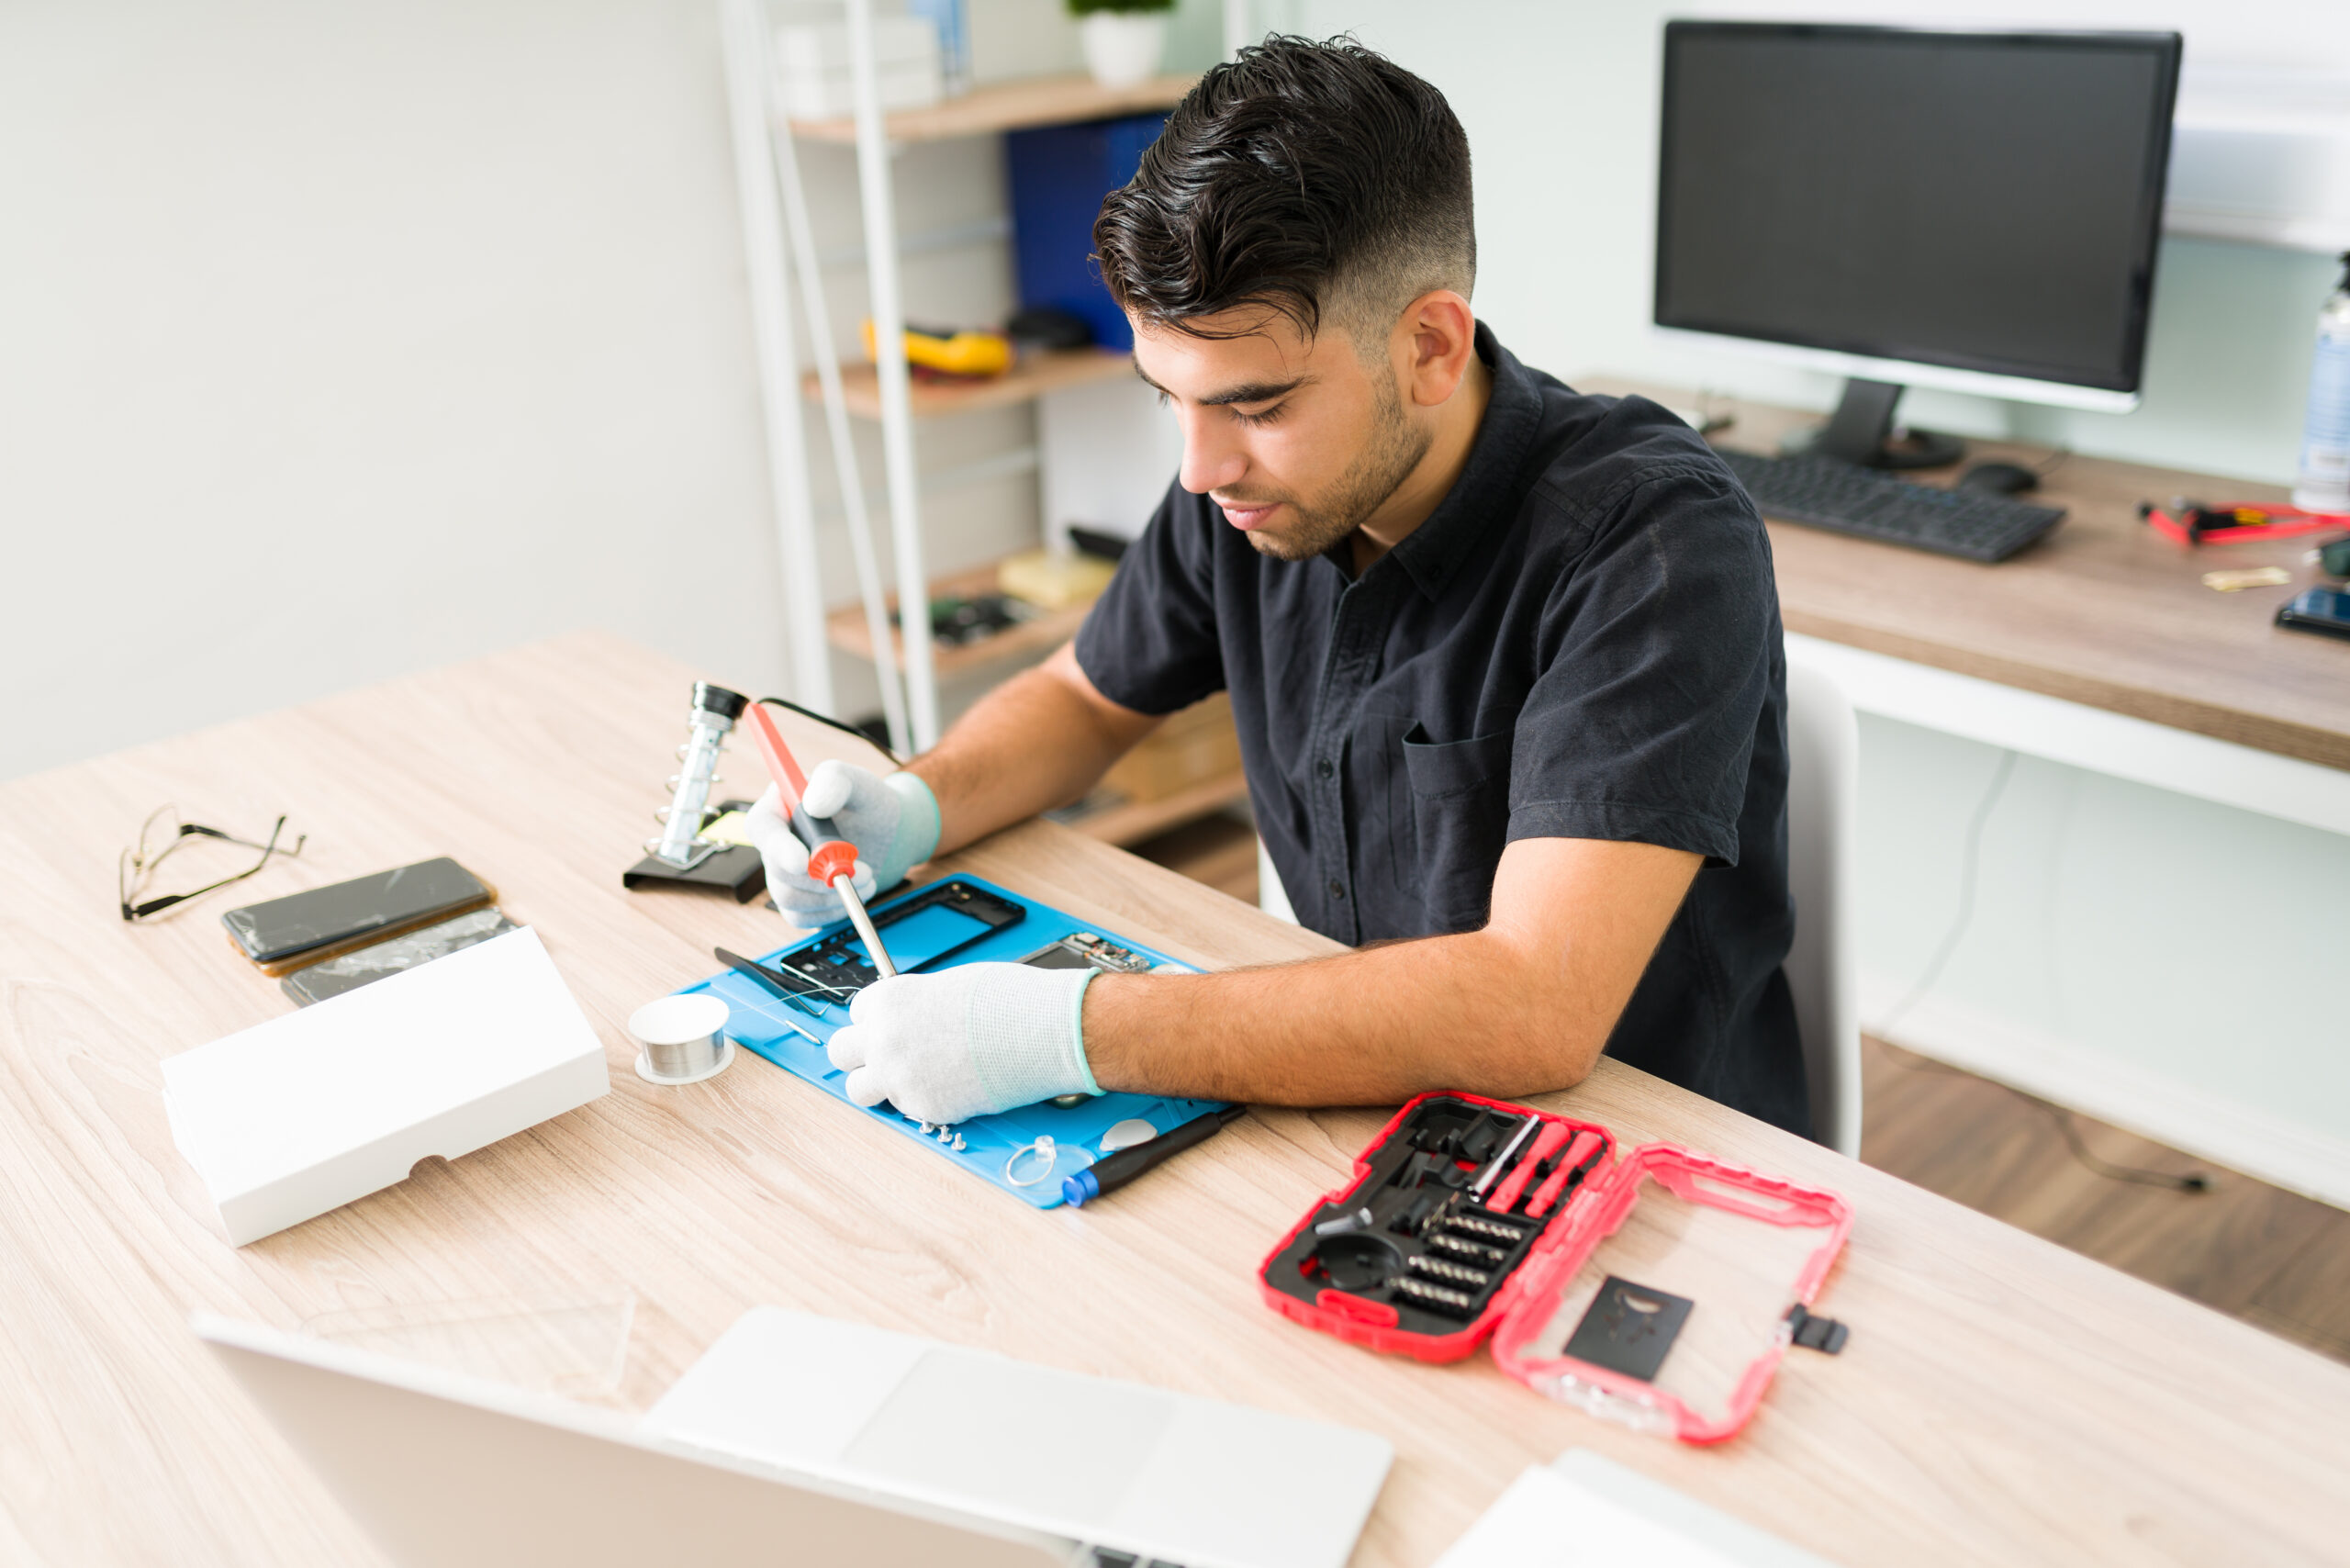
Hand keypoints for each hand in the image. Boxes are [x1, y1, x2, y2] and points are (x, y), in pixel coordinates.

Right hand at [746, 761, 940, 926]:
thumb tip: (813, 804)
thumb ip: (836, 781)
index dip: (777, 847)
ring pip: (789, 898)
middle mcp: (776, 840)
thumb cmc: (869, 804)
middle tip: (861, 870)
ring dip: (833, 895)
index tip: (803, 861)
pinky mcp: (797, 898)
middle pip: (777, 870)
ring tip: (867, 877)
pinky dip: (832, 912)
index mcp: (781, 805)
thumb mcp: (859, 783)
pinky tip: (856, 893)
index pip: (761, 827)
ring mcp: (783, 872)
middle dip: (821, 877)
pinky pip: (802, 917)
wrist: (889, 836)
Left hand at [826, 962, 1098, 1124]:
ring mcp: (899, 1077)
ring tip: (913, 1077)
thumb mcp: (948, 986)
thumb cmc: (1006, 1000)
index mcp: (889, 1000)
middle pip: (840, 1052)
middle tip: (889, 1055)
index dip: (879, 1021)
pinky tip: (951, 1086)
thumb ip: (916, 1004)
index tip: (897, 1027)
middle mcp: (883, 1038)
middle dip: (861, 1054)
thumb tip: (913, 1019)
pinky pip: (905, 1108)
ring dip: (880, 1084)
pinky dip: (922, 1100)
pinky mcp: (923, 1108)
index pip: (857, 1013)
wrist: (1041, 1031)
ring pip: (858, 1090)